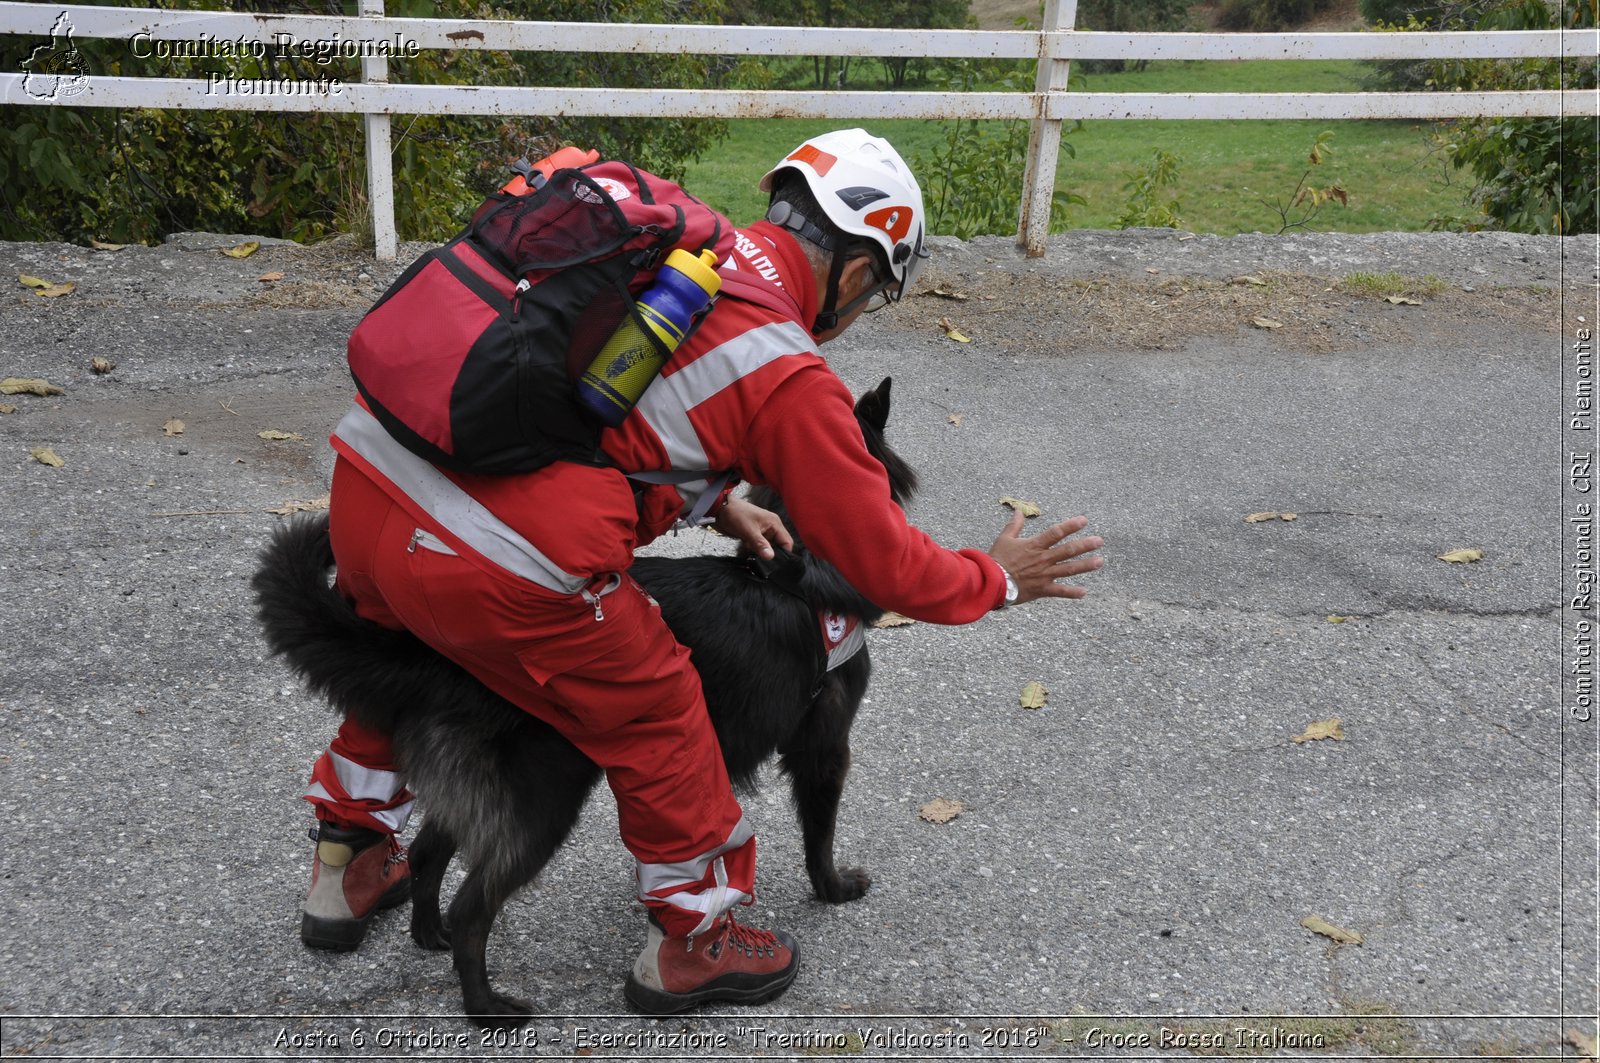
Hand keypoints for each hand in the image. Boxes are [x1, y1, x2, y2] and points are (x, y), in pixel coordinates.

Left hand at [713, 497, 794, 559]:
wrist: (719, 508)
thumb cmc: (735, 514)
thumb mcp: (748, 530)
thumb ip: (760, 544)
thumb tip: (770, 557)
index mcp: (774, 523)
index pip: (787, 542)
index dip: (783, 553)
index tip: (775, 563)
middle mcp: (771, 527)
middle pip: (778, 546)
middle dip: (770, 553)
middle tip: (762, 559)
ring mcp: (762, 531)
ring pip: (767, 547)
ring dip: (760, 552)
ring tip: (751, 551)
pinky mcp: (754, 535)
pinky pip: (759, 546)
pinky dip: (754, 550)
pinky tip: (747, 548)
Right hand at [988, 512, 1103, 605]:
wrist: (990, 582)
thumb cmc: (996, 559)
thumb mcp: (1004, 539)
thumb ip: (1014, 525)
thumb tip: (1019, 510)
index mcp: (1035, 545)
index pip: (1056, 532)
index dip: (1071, 525)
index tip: (1084, 521)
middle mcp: (1043, 559)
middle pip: (1068, 550)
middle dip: (1085, 545)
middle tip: (1100, 541)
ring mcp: (1044, 574)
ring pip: (1069, 569)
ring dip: (1085, 565)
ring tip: (1100, 561)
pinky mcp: (1042, 589)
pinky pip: (1060, 591)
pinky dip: (1072, 592)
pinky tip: (1084, 592)